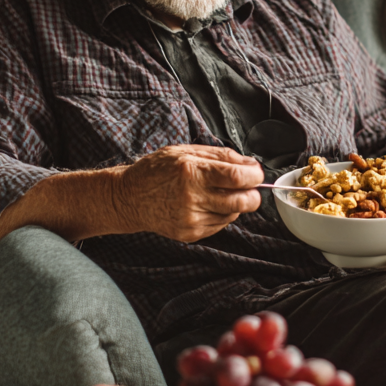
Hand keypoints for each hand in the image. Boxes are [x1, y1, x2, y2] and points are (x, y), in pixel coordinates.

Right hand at [114, 144, 263, 241]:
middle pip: (243, 201)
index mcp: (191, 171)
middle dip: (253, 194)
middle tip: (248, 185)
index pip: (237, 177)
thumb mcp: (186, 151)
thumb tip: (250, 164)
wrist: (130, 198)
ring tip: (218, 191)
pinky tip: (206, 203)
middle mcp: (192, 197)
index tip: (255, 172)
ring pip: (234, 214)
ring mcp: (191, 219)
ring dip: (235, 202)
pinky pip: (221, 224)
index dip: (254, 175)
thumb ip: (221, 155)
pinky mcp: (190, 234)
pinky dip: (221, 213)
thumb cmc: (157, 170)